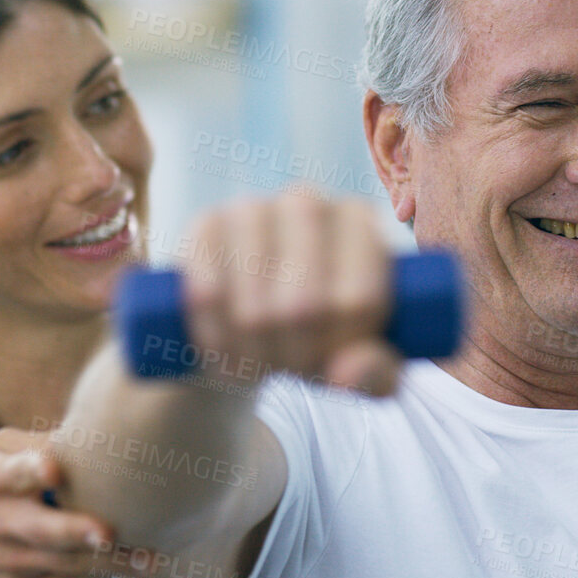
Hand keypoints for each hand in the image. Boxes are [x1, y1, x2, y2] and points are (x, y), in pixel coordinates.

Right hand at [0, 428, 123, 577]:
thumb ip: (41, 442)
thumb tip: (100, 427)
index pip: (12, 474)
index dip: (32, 470)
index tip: (53, 470)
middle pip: (40, 530)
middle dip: (74, 532)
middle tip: (109, 532)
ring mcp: (12, 561)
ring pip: (65, 565)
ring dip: (110, 563)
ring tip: (151, 558)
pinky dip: (103, 573)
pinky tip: (136, 565)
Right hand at [182, 193, 400, 395]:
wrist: (244, 327)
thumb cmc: (316, 338)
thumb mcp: (355, 364)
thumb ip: (374, 374)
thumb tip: (349, 374)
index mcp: (361, 224)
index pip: (359, 301)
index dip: (340, 347)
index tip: (331, 358)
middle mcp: (307, 202)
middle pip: (303, 307)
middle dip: (293, 355)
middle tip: (289, 364)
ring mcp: (250, 208)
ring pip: (253, 309)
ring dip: (252, 353)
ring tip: (256, 360)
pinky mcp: (203, 226)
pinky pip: (206, 297)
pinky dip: (214, 337)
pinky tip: (220, 345)